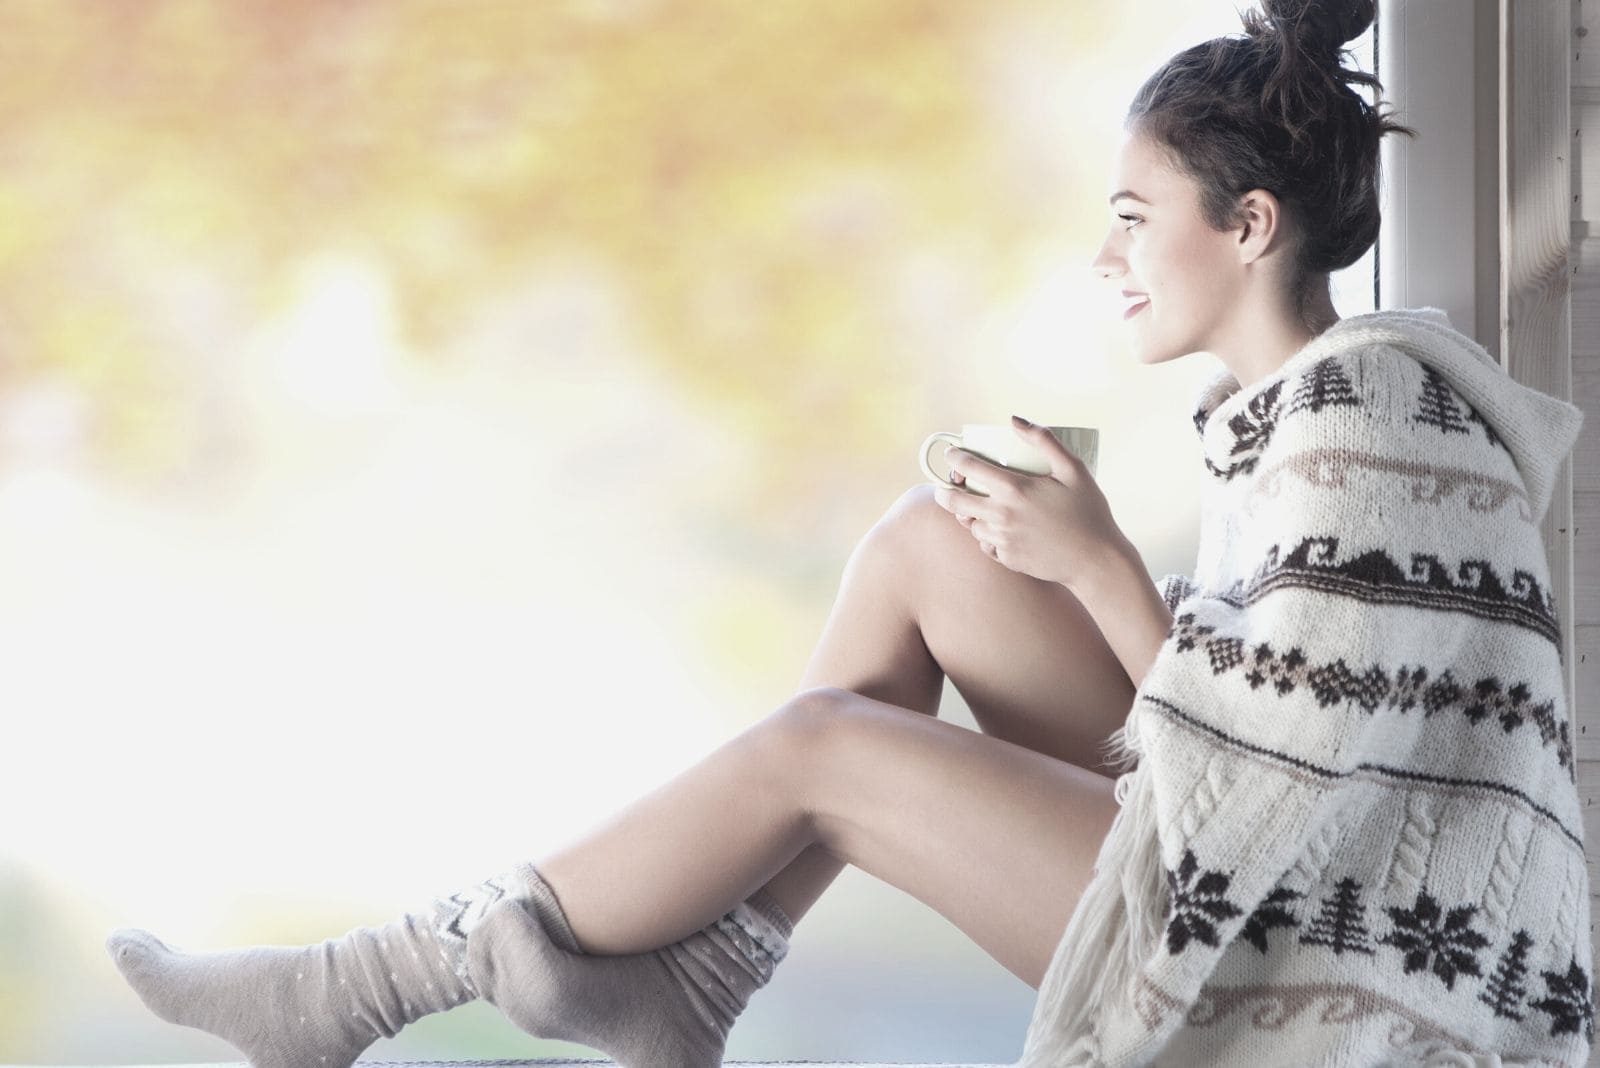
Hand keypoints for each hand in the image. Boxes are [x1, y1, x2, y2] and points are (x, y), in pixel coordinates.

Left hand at [932, 415, 1130, 589]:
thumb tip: (1014, 420)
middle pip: (955, 501)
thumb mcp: (1073, 469)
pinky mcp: (1007, 559)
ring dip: (968, 515)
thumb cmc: (1089, 512)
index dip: (954, 458)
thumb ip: (1044, 440)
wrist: (1097, 560)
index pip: (968, 468)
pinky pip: (986, 545)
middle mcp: (1001, 515)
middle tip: (947, 486)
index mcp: (1014, 489)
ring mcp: (1002, 540)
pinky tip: (997, 530)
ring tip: (975, 507)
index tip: (951, 454)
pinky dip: (987, 536)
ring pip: (970, 525)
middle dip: (945, 491)